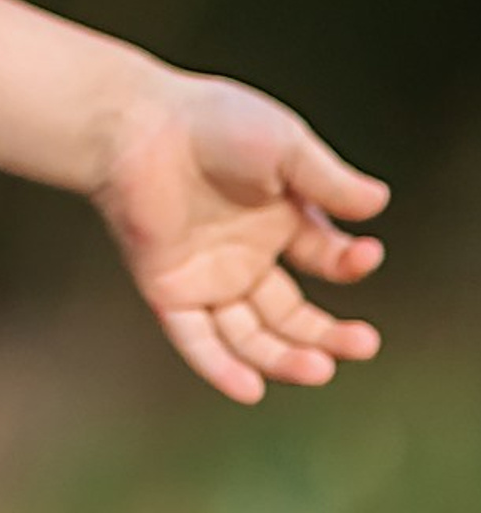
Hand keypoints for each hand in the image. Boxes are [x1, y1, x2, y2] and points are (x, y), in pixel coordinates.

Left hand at [90, 64, 389, 402]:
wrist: (134, 123)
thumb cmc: (208, 122)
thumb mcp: (283, 145)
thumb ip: (327, 180)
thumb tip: (378, 201)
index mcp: (278, 218)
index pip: (327, 259)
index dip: (349, 262)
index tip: (365, 254)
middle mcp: (244, 254)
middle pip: (294, 316)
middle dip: (330, 337)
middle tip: (363, 343)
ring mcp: (206, 274)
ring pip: (251, 335)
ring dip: (285, 360)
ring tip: (319, 369)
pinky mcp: (167, 286)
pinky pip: (194, 338)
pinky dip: (219, 368)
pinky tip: (249, 389)